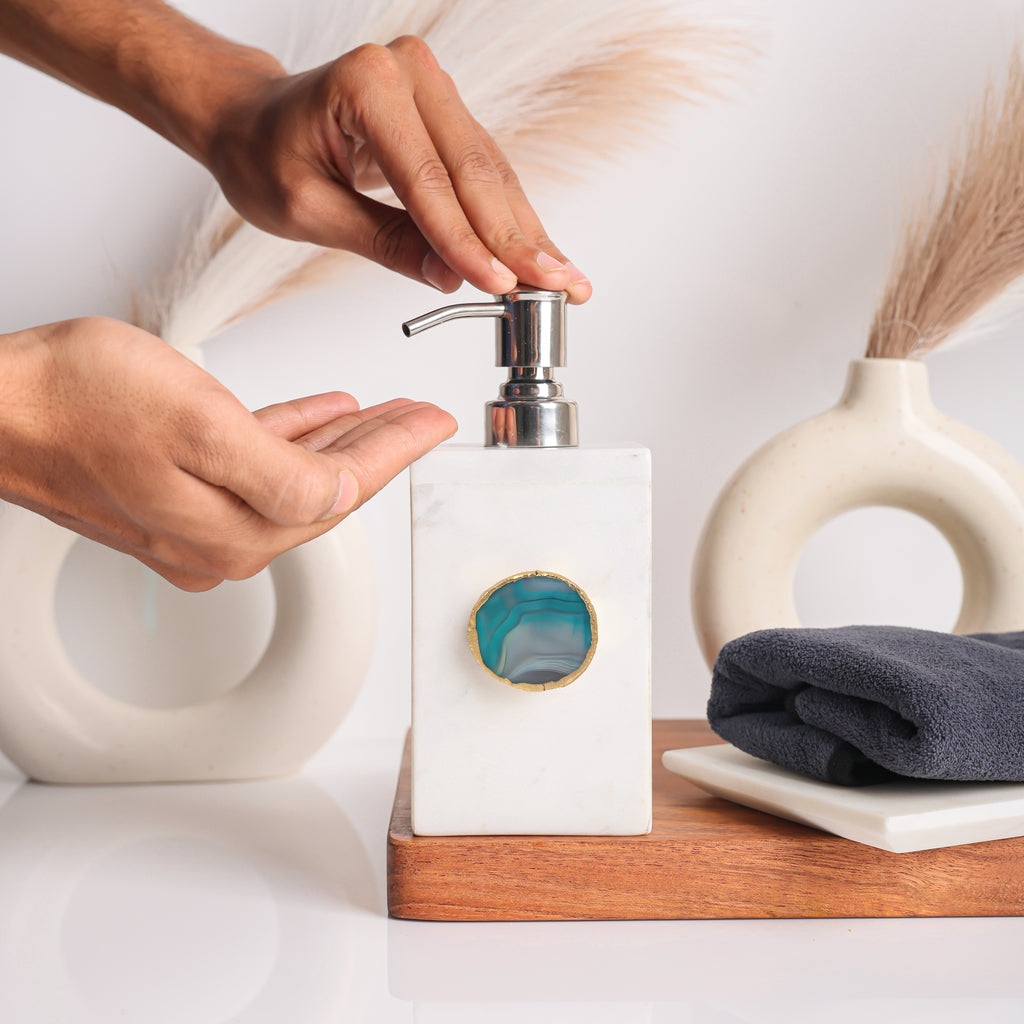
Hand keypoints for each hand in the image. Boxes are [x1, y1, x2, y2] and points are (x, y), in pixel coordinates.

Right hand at [0, 317, 455, 590]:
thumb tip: (339, 498)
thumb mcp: (200, 424)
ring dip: (341, 443)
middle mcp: (220, 540)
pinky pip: (252, 467)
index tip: (436, 424)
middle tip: (422, 417)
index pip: (343, 490)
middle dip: (381, 449)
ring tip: (382, 413)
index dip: (397, 451)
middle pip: (325, 490)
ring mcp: (193, 522)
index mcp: (238, 529)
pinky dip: (291, 438)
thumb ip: (282, 472)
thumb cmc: (76, 402)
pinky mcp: (170, 496)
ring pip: (293, 478)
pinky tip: (318, 416)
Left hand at [205, 35, 592, 302]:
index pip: (428, 180)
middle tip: (558, 287)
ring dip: (527, 233)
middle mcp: (409, 73)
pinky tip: (540, 254)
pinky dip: (512, 218)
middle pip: (476, 171)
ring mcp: (434, 88)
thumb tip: (451, 277)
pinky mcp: (447, 114)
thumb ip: (384, 242)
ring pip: (493, 174)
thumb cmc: (265, 156)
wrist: (252, 120)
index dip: (466, 241)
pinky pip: (486, 172)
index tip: (501, 287)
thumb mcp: (309, 210)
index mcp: (367, 85)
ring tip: (564, 279)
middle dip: (517, 240)